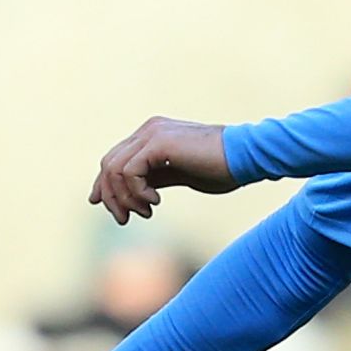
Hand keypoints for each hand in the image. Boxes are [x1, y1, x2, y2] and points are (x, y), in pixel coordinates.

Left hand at [90, 116, 233, 222]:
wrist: (245, 157)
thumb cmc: (220, 168)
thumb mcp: (178, 176)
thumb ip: (151, 180)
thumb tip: (126, 197)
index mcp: (151, 135)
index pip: (114, 160)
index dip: (105, 187)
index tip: (114, 212)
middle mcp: (148, 130)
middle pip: (108, 165)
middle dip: (112, 197)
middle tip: (126, 219)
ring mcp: (152, 133)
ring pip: (114, 170)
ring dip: (125, 198)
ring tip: (146, 212)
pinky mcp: (158, 141)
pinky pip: (129, 171)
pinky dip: (137, 192)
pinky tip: (156, 202)